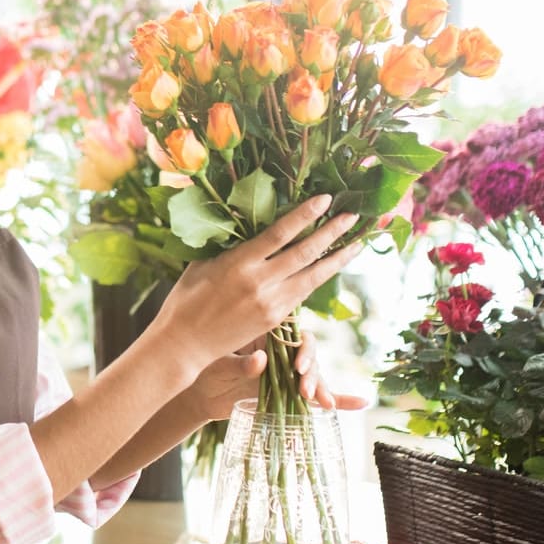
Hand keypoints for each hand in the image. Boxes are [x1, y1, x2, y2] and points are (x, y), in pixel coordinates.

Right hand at [150, 195, 363, 379]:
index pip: (279, 234)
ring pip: (313, 277)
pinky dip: (320, 277)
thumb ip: (227, 243)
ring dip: (338, 259)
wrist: (185, 344)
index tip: (325, 199)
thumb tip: (246, 219)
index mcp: (238, 264)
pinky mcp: (276, 320)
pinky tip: (332, 266)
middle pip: (305, 253)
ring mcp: (271, 304)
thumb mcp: (202, 263)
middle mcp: (259, 283)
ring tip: (358, 243)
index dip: (305, 215)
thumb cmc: (186, 298)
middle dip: (332, 233)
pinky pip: (303, 293)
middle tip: (353, 215)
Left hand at [185, 328, 370, 423]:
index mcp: (265, 334)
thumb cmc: (204, 370)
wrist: (198, 394)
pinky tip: (359, 403)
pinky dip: (339, 399)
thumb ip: (239, 363)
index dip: (302, 348)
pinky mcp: (288, 392)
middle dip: (312, 371)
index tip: (297, 366)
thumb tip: (259, 361)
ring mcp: (286, 372)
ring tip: (322, 401)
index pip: (293, 334)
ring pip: (313, 374)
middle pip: (308, 354)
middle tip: (304, 389)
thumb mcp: (217, 365)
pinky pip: (316, 395)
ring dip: (321, 386)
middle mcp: (280, 351)